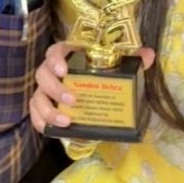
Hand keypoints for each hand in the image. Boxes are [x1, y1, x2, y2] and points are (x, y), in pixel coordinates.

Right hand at [29, 41, 156, 132]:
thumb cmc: (103, 72)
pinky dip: (40, 123)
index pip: (54, 51)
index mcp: (68, 56)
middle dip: (55, 88)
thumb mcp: (118, 64)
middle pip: (42, 75)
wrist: (96, 91)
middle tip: (73, 99)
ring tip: (67, 121)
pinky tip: (52, 131)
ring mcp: (45, 90)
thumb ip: (132, 59)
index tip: (64, 70)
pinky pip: (35, 115)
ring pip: (37, 97)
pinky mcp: (44, 108)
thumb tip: (148, 55)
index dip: (55, 59)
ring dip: (49, 110)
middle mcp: (52, 72)